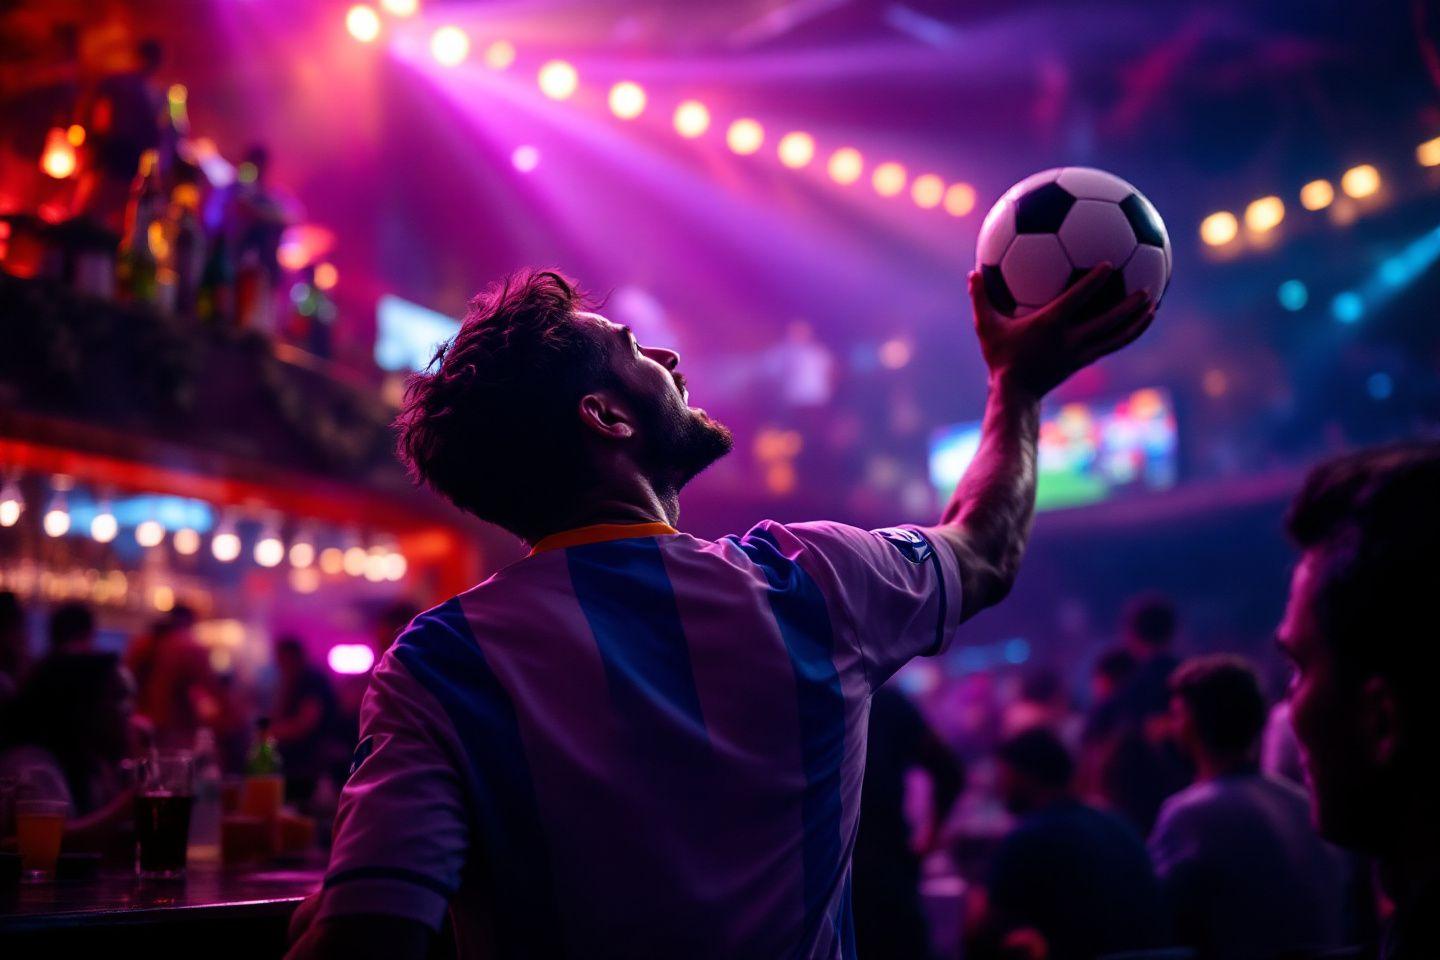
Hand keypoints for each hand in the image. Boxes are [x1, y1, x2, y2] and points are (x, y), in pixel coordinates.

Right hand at [968, 264, 1155, 399]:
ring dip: (1135, 322)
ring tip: (1153, 306)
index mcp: (1049, 325)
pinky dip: (1128, 334)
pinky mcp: (1084, 362)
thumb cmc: (1000, 356)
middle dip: (1128, 305)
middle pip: (1106, 321)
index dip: (1094, 282)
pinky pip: (1112, 345)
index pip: (1077, 300)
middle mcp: (1069, 339)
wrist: (1014, 393)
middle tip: (1147, 287)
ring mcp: (1080, 353)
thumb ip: (980, 299)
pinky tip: (1139, 324)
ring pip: (1115, 337)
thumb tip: (971, 272)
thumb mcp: (986, 327)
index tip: (1109, 264)